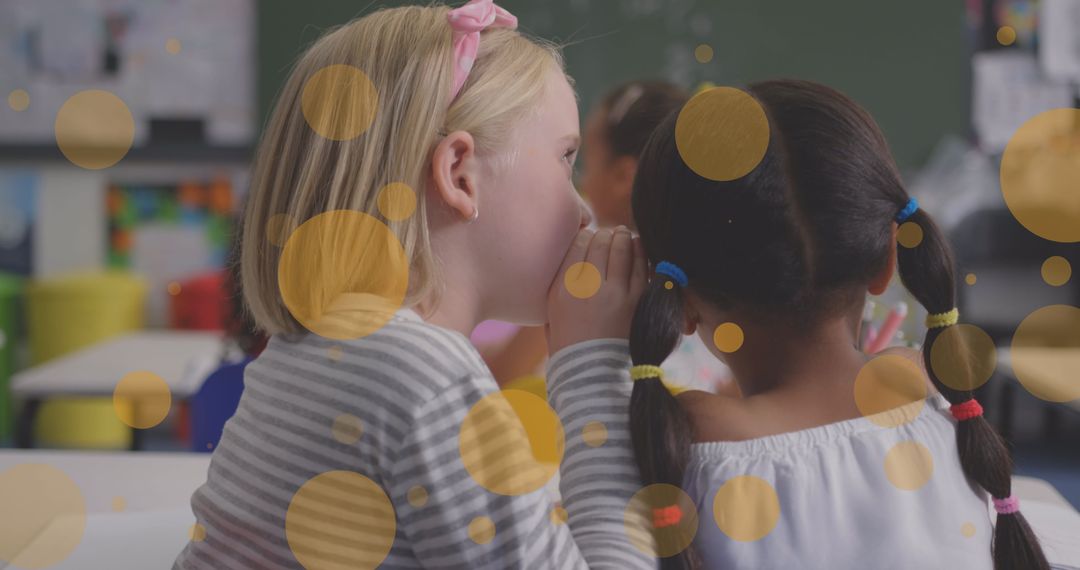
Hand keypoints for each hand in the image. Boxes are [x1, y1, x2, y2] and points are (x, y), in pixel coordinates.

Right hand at [546, 226, 647, 354]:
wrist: (593, 375)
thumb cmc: (569, 347)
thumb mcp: (551, 316)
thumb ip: (559, 288)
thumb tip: (572, 263)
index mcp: (562, 289)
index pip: (577, 245)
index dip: (586, 236)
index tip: (591, 238)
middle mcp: (586, 287)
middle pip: (599, 243)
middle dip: (606, 234)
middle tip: (611, 233)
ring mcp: (613, 294)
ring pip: (621, 249)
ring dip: (624, 238)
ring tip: (625, 235)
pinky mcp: (635, 302)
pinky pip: (641, 267)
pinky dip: (640, 253)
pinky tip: (639, 248)